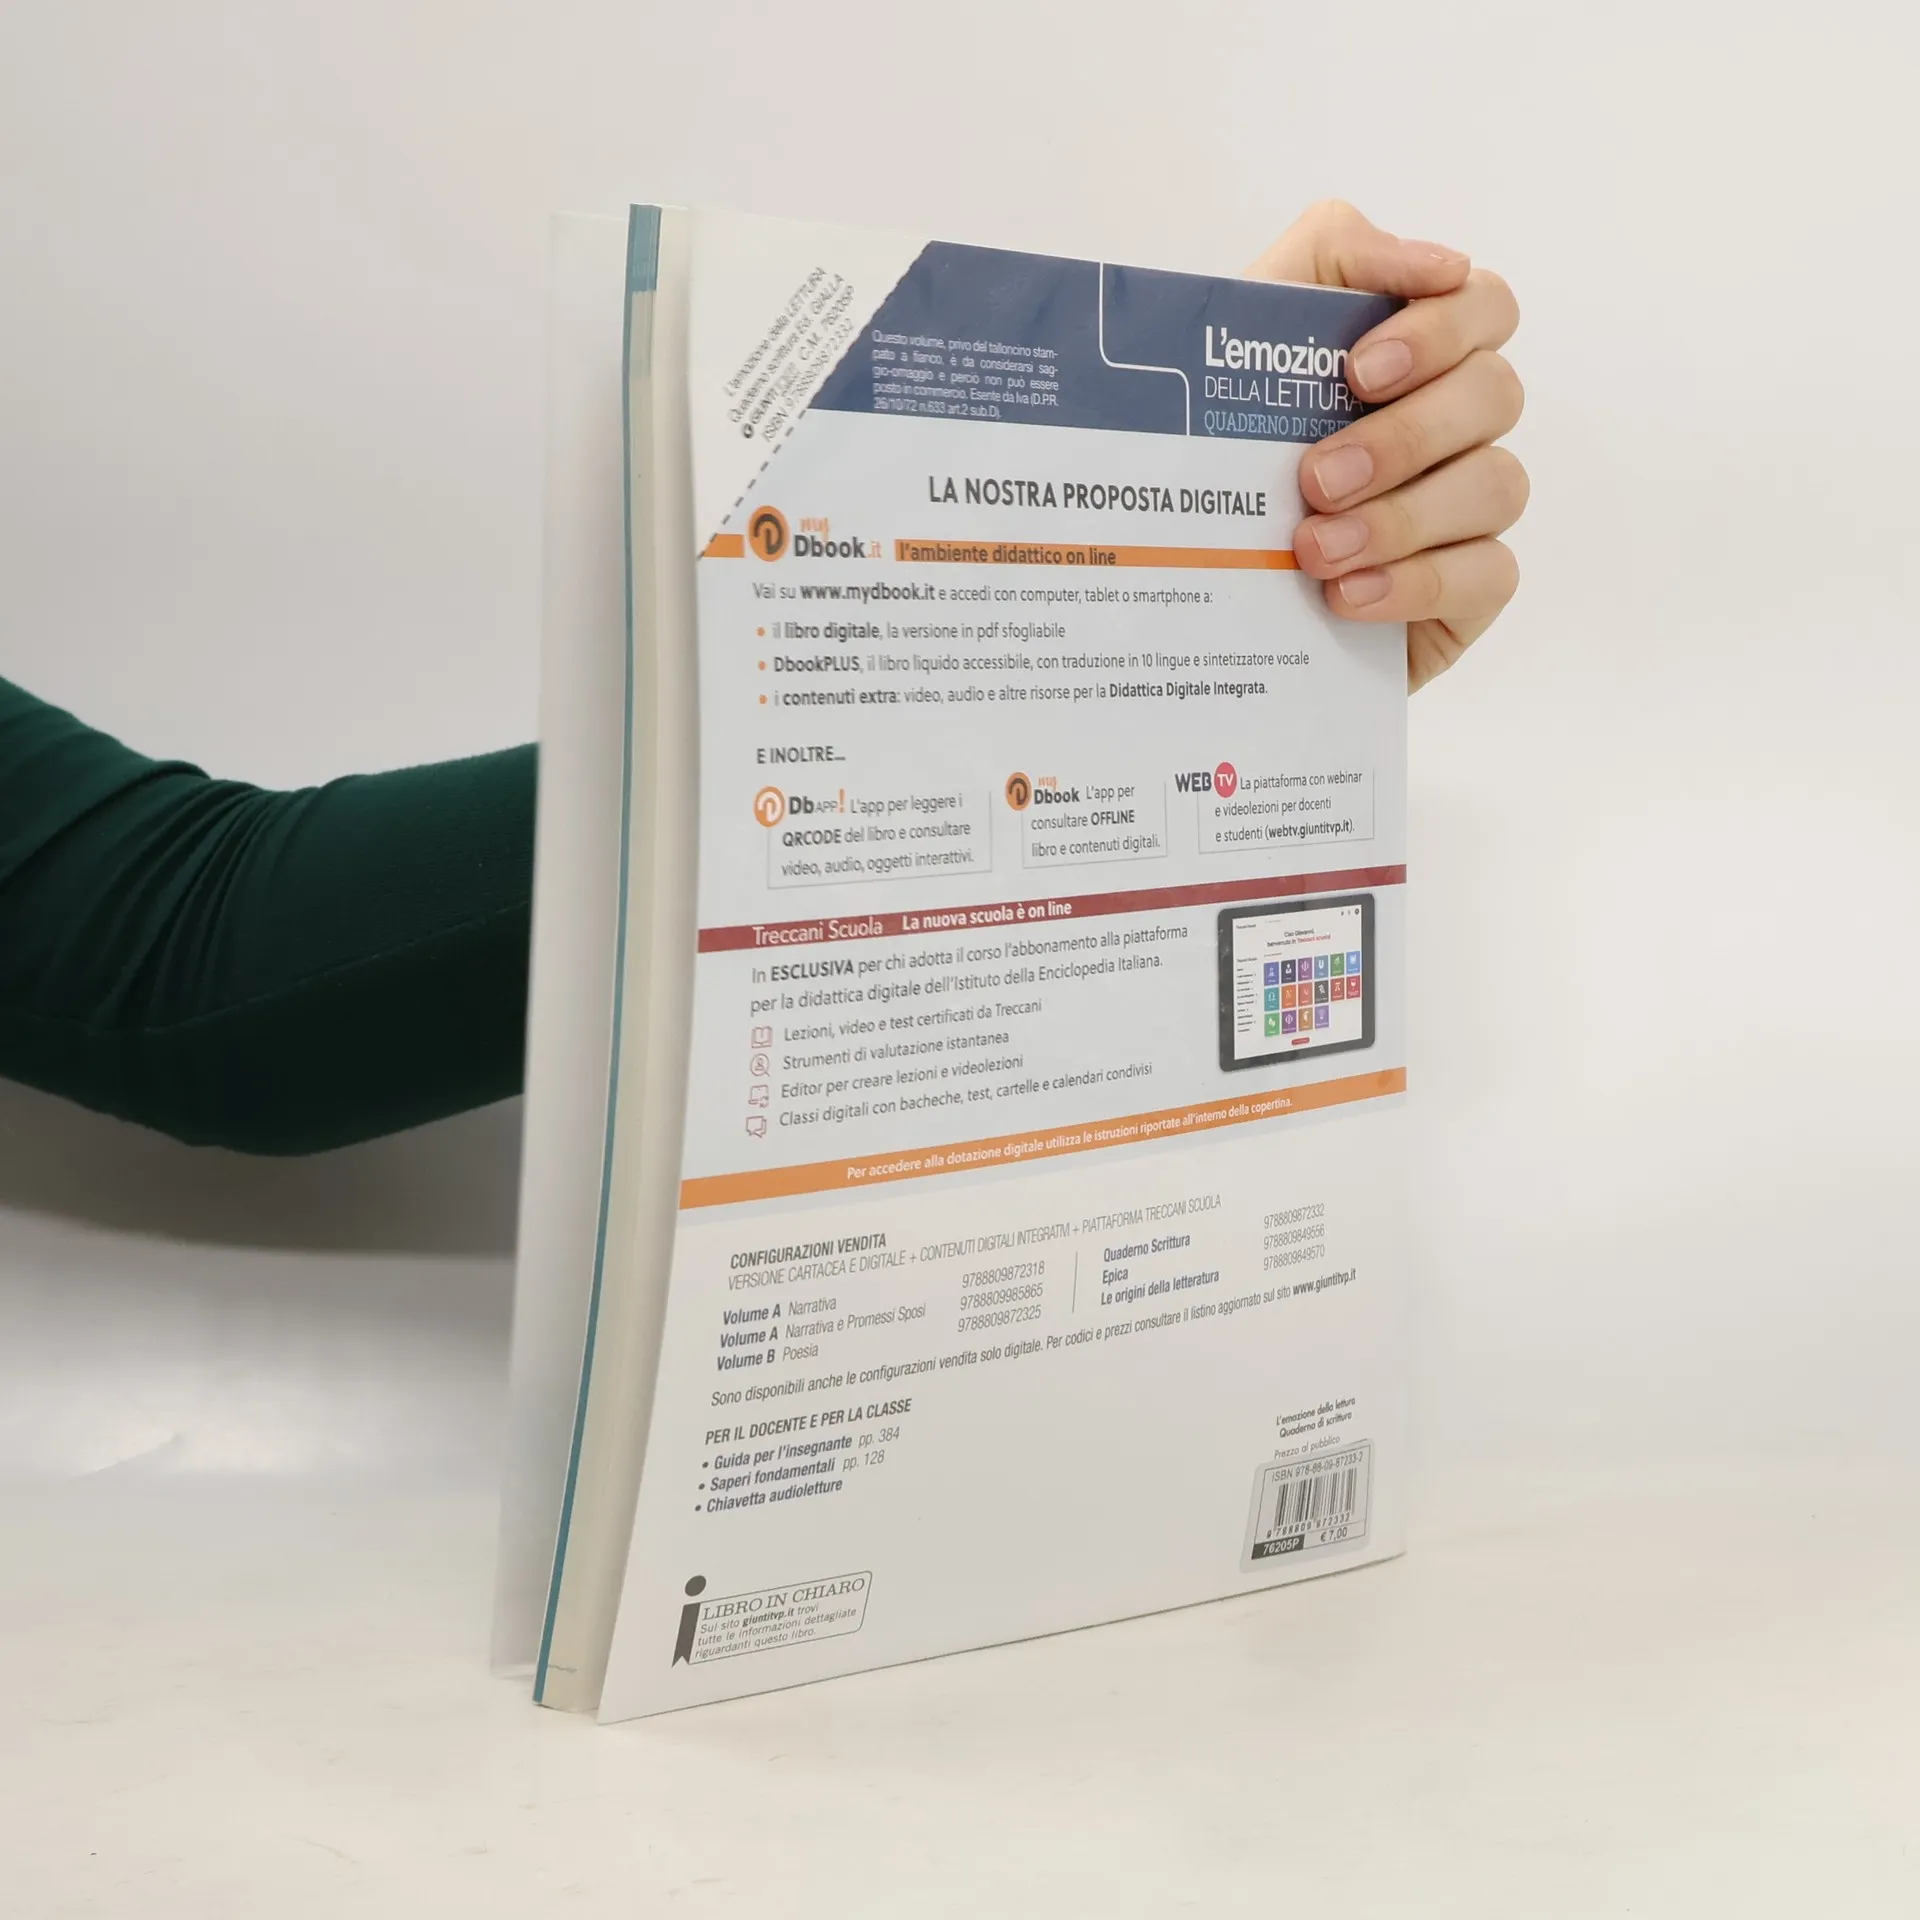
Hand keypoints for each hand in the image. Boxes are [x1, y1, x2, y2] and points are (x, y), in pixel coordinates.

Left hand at [1248, 202, 1525, 691]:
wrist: (1176, 568)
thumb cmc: (1221, 442)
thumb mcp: (1243, 332)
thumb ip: (1329, 257)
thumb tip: (1441, 263)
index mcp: (1418, 352)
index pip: (1484, 306)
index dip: (1440, 331)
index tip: (1359, 371)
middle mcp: (1457, 424)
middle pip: (1495, 396)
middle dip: (1404, 437)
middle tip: (1316, 480)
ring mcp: (1468, 507)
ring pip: (1498, 485)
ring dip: (1402, 517)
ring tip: (1314, 551)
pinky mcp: (1466, 588)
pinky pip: (1491, 574)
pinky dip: (1418, 583)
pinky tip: (1347, 595)